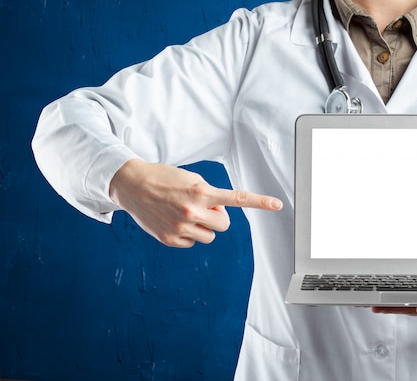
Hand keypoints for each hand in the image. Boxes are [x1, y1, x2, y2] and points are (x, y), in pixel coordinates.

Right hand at [109, 159, 282, 247]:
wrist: (132, 185)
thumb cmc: (165, 179)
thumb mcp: (192, 179)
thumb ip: (211, 195)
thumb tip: (219, 216)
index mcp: (200, 192)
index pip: (236, 198)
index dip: (259, 202)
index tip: (278, 204)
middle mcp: (192, 210)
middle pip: (224, 224)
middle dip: (217, 217)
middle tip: (201, 207)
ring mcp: (181, 227)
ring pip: (210, 236)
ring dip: (204, 227)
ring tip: (185, 213)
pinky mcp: (170, 239)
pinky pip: (193, 243)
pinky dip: (188, 234)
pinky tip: (174, 221)